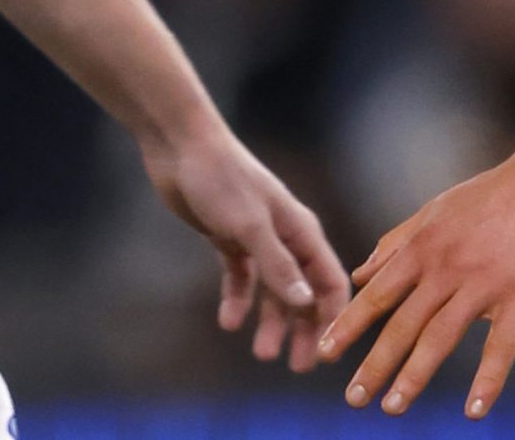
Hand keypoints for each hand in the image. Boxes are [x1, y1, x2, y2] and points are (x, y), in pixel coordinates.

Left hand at [146, 126, 351, 371]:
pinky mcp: (229, 238)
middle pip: (304, 291)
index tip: (327, 354)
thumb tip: (305, 303)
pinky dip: (238, 300)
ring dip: (271, 321)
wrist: (181, 148)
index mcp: (301, 231)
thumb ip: (277, 265)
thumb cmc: (222, 179)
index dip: (333, 316)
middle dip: (303, 329)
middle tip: (295, 367)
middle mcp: (285, 237)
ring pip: (273, 289)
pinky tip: (228, 322)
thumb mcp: (249, 226)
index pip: (330, 280)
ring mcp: (257, 238)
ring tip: (261, 353)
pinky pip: (241, 277)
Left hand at [316, 158, 514, 418]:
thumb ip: (396, 242)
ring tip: (393, 407)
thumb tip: (359, 274)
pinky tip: (474, 411)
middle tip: (354, 398)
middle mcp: (447, 267)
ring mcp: (484, 282)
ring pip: (442, 336)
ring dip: (415, 375)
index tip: (326, 352)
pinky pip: (501, 345)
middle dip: (375, 363)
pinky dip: (487, 380)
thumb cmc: (494, 195)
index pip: (378, 293)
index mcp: (424, 247)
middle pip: (404, 323)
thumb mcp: (435, 211)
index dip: (350, 324)